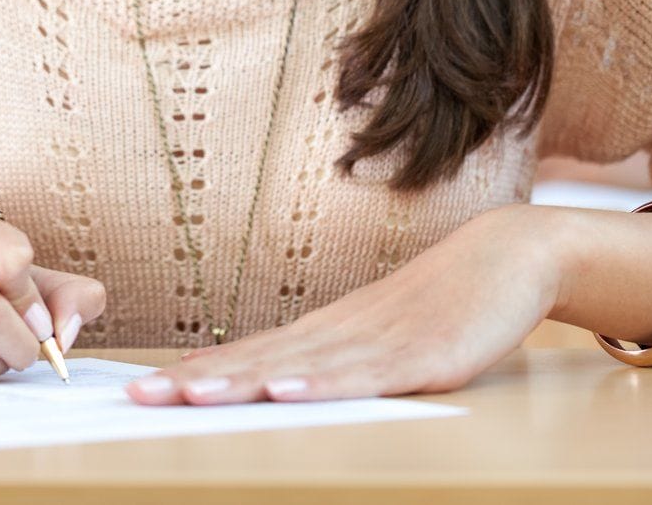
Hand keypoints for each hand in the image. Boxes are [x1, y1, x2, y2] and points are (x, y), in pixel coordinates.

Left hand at [126, 204, 561, 404]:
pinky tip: (286, 391)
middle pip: (257, 360)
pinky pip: (366, 375)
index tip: (141, 390)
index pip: (248, 354)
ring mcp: (380, 342)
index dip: (194, 373)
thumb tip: (279, 382)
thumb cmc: (444, 302)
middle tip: (140, 397)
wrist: (511, 254)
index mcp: (327, 331)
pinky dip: (324, 384)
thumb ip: (333, 359)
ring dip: (241, 381)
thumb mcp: (380, 336)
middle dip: (196, 381)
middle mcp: (341, 333)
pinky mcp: (424, 355)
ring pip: (299, 367)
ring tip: (188, 395)